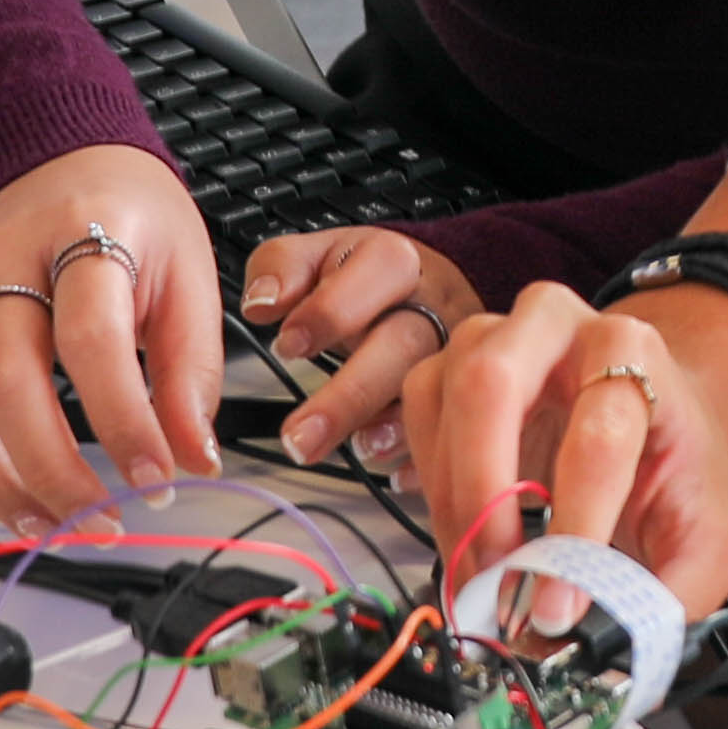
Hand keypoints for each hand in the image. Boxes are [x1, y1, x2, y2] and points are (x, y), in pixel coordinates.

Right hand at [0, 144, 221, 531]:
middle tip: (104, 522)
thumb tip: (196, 459)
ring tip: (48, 526)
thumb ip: (191, 370)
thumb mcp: (187, 272)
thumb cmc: (125, 221)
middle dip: (53, 472)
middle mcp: (0, 262)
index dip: (123, 421)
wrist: (51, 165)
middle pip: (3, 381)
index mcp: (81, 234)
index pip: (90, 338)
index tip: (158, 479)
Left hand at [240, 227, 482, 473]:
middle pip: (403, 345)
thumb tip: (263, 303)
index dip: (330, 310)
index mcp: (394, 263)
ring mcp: (454, 351)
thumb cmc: (366, 280)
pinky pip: (456, 427)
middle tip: (298, 438)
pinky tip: (397, 474)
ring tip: (358, 452)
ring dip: (397, 428)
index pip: (375, 275)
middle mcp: (432, 306)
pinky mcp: (465, 391)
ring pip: (438, 390)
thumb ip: (282, 266)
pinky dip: (428, 455)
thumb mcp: (319, 254)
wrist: (433, 288)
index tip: (286, 345)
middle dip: (350, 395)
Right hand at [397, 280, 727, 616]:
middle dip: (485, 499)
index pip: (597, 440)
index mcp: (634, 353)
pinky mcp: (449, 366)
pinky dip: (434, 490)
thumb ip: (669, 594)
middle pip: (491, 386)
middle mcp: (557, 325)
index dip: (575, 532)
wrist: (653, 410)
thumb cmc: (673, 463)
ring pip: (443, 403)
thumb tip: (610, 649)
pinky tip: (468, 533)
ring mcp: (493, 337)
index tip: (557, 608)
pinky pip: (418, 419)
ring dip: (454, 507)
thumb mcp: (706, 534)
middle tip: (497, 581)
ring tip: (484, 576)